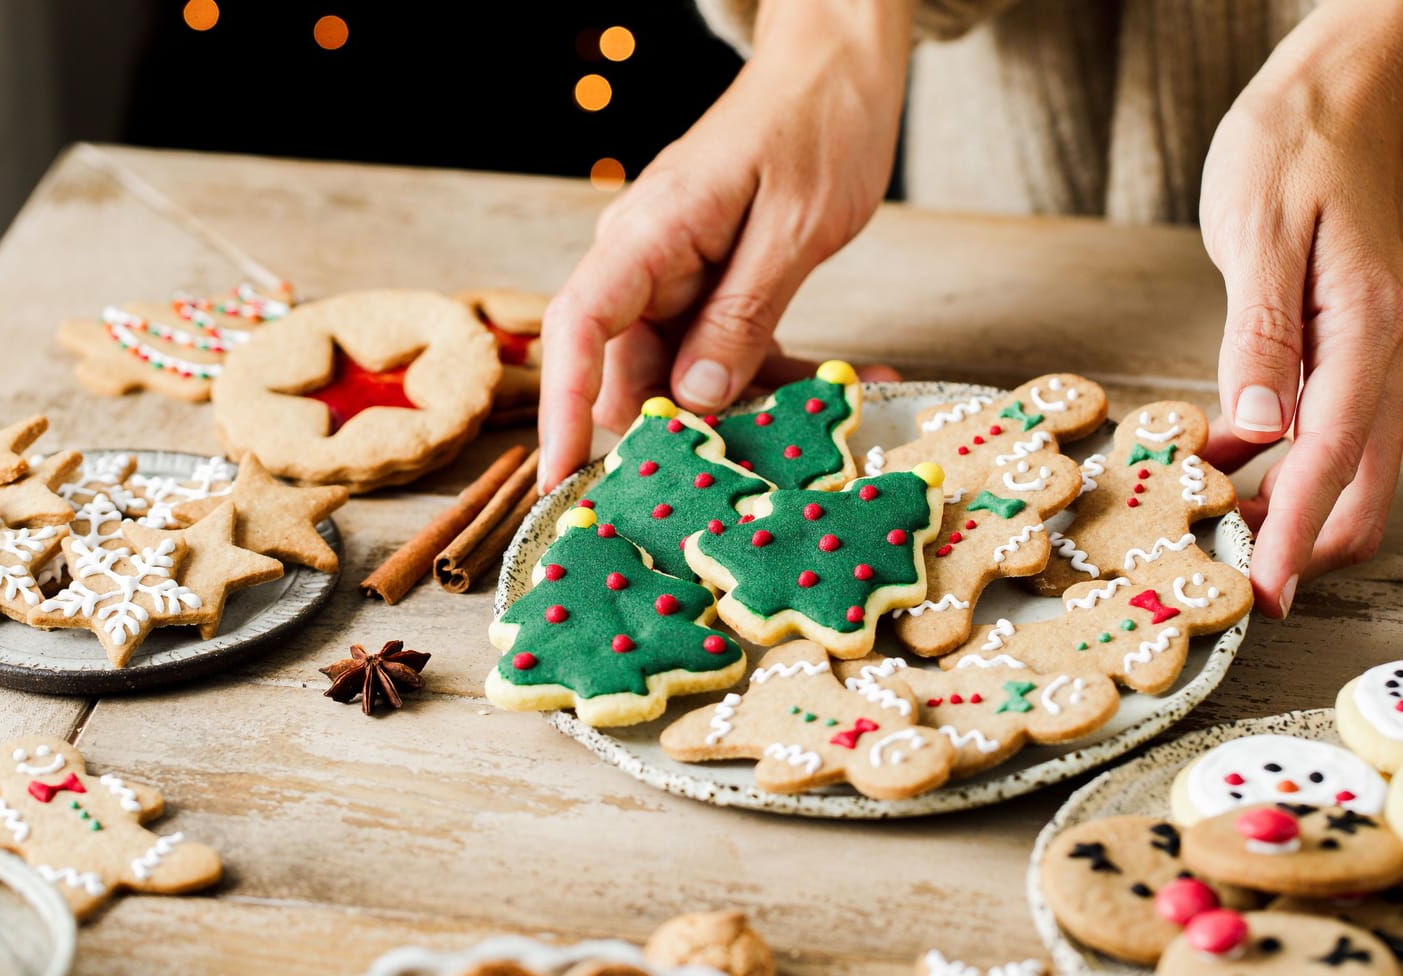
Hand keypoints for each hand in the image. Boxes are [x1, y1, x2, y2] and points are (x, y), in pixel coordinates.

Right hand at [537, 0, 912, 490]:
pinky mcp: (716, 286)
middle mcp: (648, 260)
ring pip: (687, 373)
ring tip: (823, 431)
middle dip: (682, 432)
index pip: (577, 328)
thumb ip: (741, 313)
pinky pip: (728, 351)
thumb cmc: (818, 122)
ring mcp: (680, 275)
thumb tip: (695, 396)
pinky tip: (840, 389)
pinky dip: (776, 375)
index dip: (562, 408)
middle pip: (632, 370)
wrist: (840, 67)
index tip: (562, 476)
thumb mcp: (793, 227)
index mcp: (649, 234)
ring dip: (750, 409)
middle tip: (746, 482)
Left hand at [1198, 0, 1402, 616]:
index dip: (1294, 539)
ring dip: (1279, 516)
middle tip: (1211, 577)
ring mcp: (1374, 372)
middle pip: (1355, 497)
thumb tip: (1260, 431)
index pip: (1333, 463)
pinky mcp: (1347, 369)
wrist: (1337, 108)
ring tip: (1196, 529)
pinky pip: (1319, 447)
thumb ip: (1259, 336)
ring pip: (1340, 481)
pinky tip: (1209, 471)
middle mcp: (1388, 366)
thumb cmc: (1292, 156)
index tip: (1261, 597)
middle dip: (1293, 548)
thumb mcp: (1259, 235)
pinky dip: (1273, 476)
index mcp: (1370, 336)